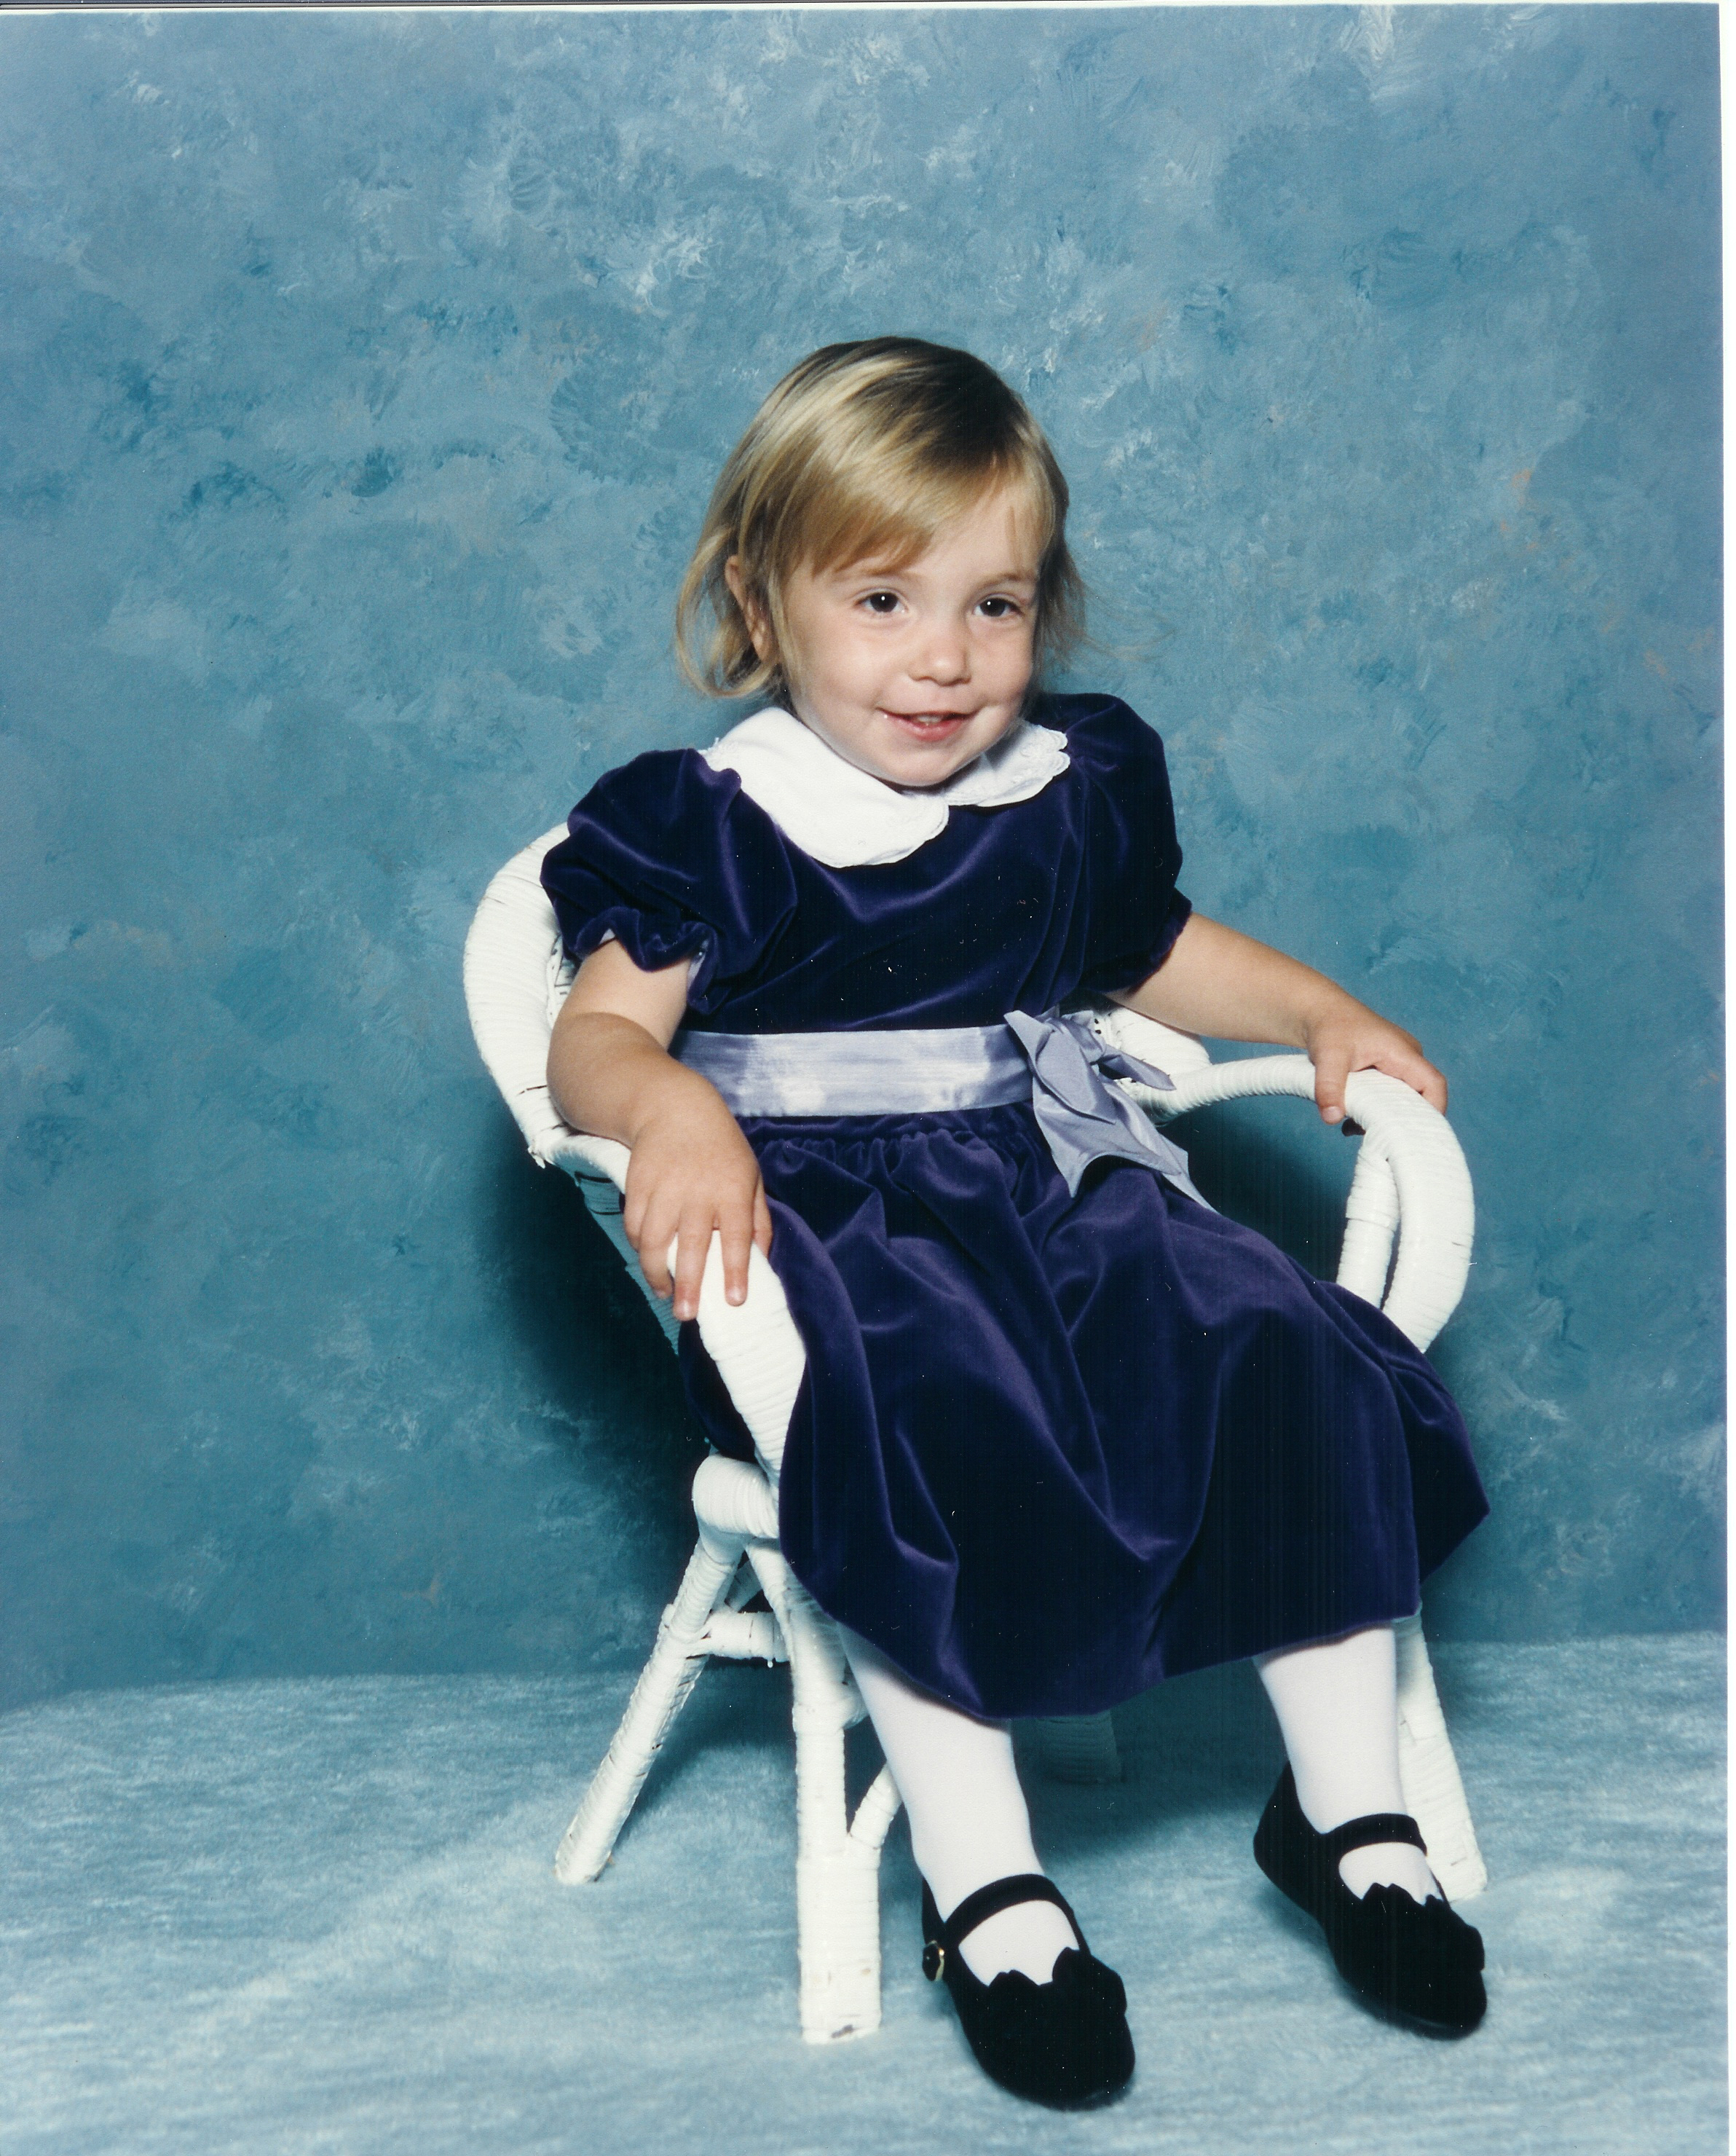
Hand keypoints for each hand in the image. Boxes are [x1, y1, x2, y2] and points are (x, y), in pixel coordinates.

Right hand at [621, 1083, 772, 1320]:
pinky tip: (649, 1259)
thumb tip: (761, 1262)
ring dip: (656, 1272)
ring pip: (654, 1241)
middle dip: (688, 1284)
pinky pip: (634, 1226)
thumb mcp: (751, 1177)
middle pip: (691, 1245)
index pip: (737, 1236)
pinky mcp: (637, 1185)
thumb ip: (758, 1220)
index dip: (735, 1270)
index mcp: (732, 1190)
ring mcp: (664, 1188)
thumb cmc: (721, 1149)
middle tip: (686, 1314)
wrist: (674, 1108)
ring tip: (665, 1292)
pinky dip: (639, 1248)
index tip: (733, 1300)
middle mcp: (698, 1191)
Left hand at [1303, 1001, 1447, 1125]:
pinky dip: (1373, 1111)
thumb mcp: (1327, 1057)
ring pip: (1402, 1098)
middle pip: (1420, 1096)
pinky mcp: (1382, 1071)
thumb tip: (1332, 1118)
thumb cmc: (1328, 1027)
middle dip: (1404, 1120)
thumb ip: (1329, 1087)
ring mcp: (1395, 1065)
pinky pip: (1387, 1096)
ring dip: (1384, 1117)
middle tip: (1381, 1138)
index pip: (1433, 1083)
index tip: (1416, 1133)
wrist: (1317, 1012)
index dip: (1433, 1109)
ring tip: (1357, 1130)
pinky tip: (1350, 1124)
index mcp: (1402, 1052)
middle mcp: (1405, 1058)